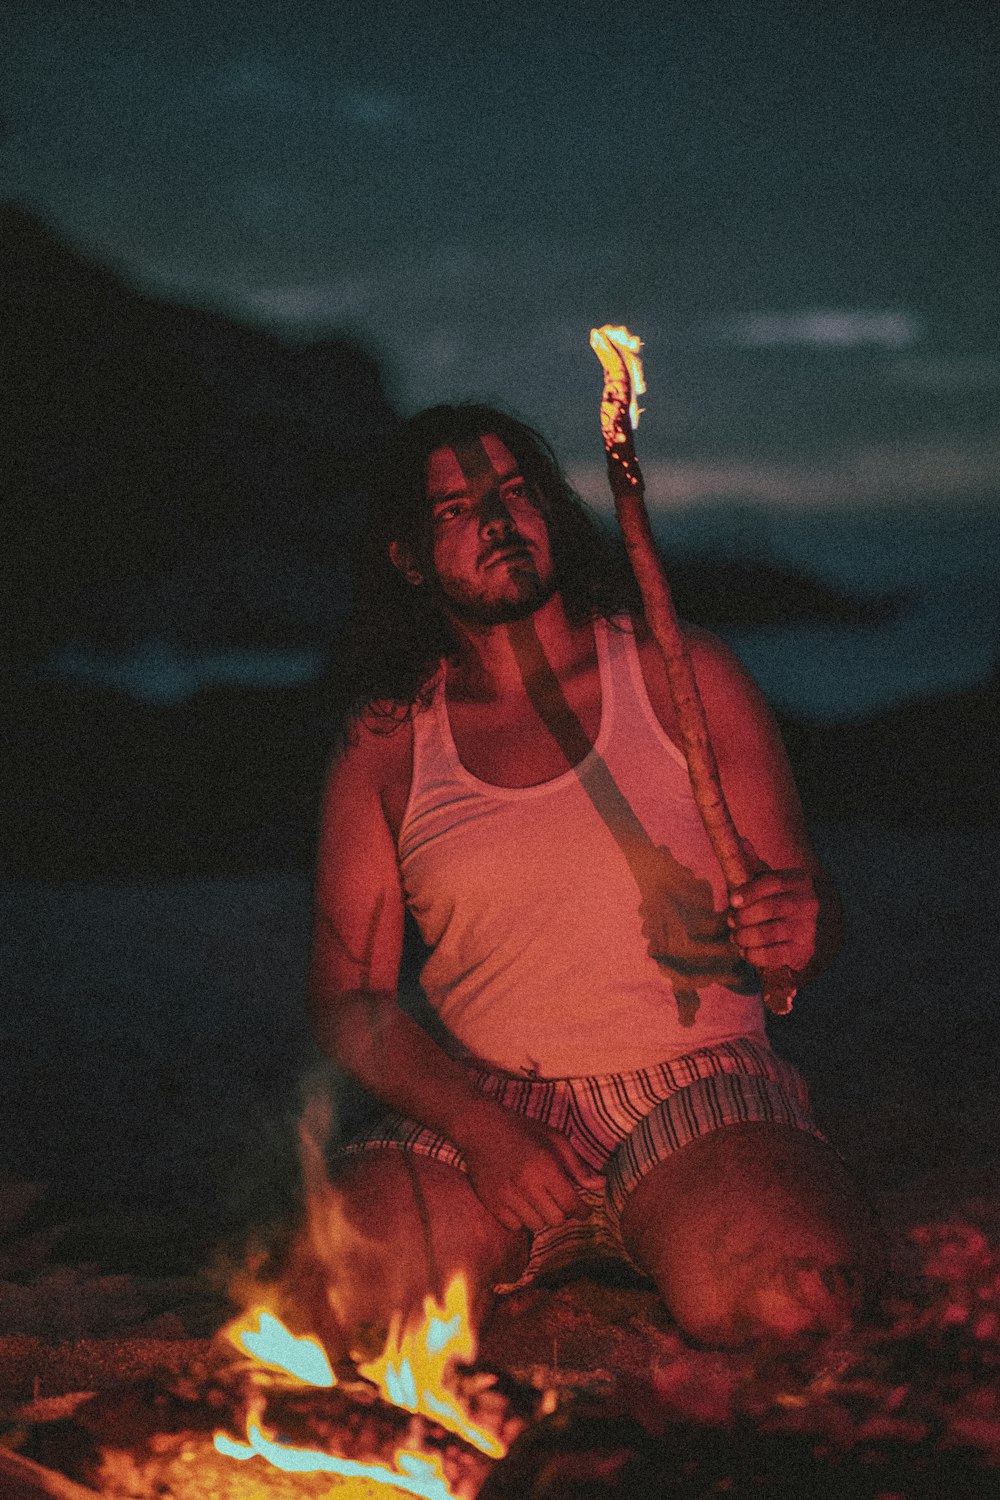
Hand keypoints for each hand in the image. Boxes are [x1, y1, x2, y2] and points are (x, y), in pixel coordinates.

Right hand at [459, 1107, 605, 1234]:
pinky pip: (515, 1227)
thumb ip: (578, 1165)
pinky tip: (522, 1202)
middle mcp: (526, 1184)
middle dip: (563, 1212)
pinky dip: (522, 1219)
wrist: (480, 1127)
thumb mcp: (555, 1139)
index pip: (571, 1204)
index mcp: (545, 1166)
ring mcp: (506, 1195)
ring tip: (539, 1200)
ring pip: (536, 1225)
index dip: (582, 1210)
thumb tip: (600, 1185)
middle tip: (560, 1201)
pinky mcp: (491, 1203)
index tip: (584, 1209)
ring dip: (542, 1216)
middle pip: (556, 1219)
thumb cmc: (523, 1130)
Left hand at [727, 867, 818, 975]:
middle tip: (731, 921)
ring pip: (767, 933)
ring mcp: (808, 929)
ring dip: (744, 937)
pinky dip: (753, 955)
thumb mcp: (774, 881)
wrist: (819, 929)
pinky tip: (746, 951)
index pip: (773, 882)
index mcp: (800, 881)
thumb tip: (742, 842)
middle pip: (768, 908)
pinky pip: (772, 956)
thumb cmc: (784, 899)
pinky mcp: (803, 952)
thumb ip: (756, 865)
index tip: (732, 900)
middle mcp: (808, 904)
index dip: (749, 890)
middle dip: (742, 917)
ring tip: (736, 937)